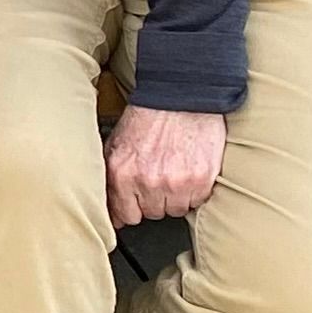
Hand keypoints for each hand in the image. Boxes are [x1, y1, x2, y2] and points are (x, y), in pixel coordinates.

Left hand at [105, 103, 225, 226]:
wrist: (180, 97)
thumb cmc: (148, 118)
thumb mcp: (116, 143)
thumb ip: (111, 178)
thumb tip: (110, 208)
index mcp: (121, 172)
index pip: (124, 215)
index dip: (129, 210)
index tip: (133, 208)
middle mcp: (147, 181)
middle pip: (151, 214)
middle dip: (153, 199)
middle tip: (157, 176)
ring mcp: (176, 183)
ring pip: (175, 210)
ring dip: (175, 196)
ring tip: (173, 170)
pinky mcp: (201, 181)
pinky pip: (196, 202)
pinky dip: (194, 190)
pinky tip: (188, 169)